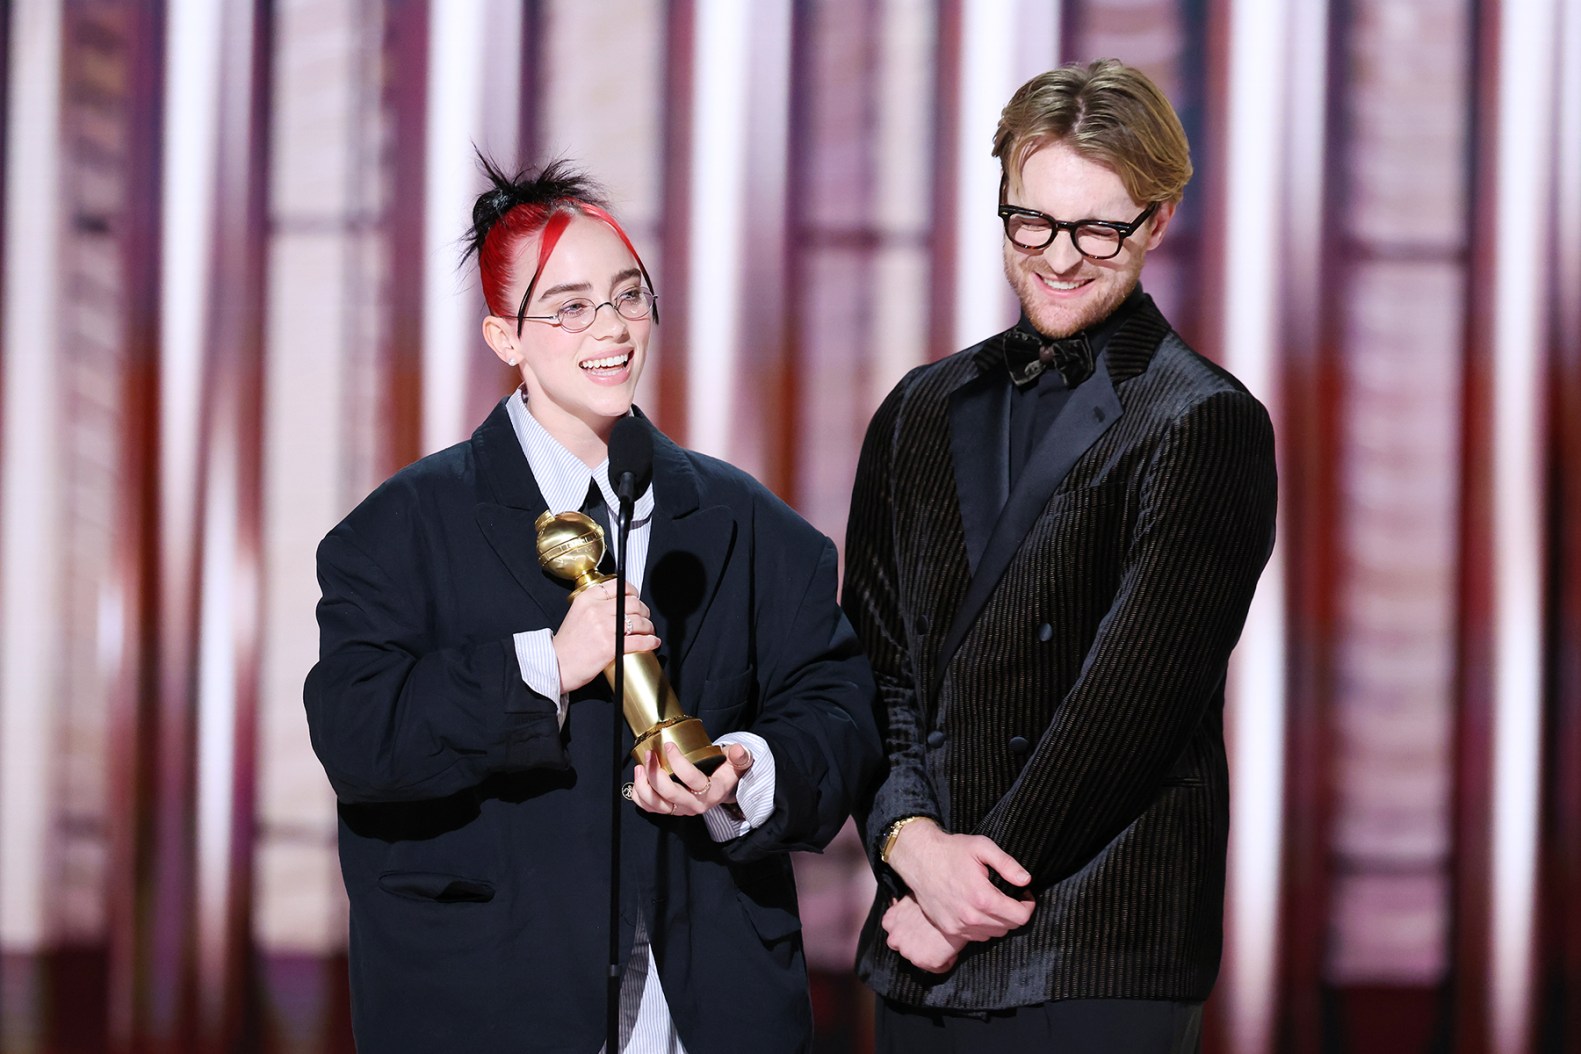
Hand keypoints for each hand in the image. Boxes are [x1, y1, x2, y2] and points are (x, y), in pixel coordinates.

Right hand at [551, 580, 658, 691]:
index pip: (619, 586)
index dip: (633, 593)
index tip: (637, 599)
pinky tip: (652, 643)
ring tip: (648, 632)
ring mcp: (603, 627)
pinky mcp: (610, 646)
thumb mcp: (577, 614)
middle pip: (633, 603)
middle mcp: (596, 609)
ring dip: (649, 627)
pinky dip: (649, 642)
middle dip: (644, 611)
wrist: (556, 665)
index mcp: (587, 599)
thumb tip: (619, 605)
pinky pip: (638, 640)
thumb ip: (595, 607)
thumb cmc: (567, 645)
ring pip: (639, 621)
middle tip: (645, 618)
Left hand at [631, 742, 753, 817]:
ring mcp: (681, 809)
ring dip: (644, 786)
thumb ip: (740, 756)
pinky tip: (638, 779)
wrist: (723, 788)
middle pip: (670, 795)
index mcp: (712, 792)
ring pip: (657, 805)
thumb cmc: (727, 772)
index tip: (669, 745)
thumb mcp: (738, 763)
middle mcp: (695, 805)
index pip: (692, 779)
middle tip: (649, 755)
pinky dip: (640, 796)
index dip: (678, 762)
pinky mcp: (671, 810)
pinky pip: (651, 808)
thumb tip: (738, 749)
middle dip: (655, 774)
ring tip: (640, 767)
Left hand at [882, 895, 965, 972]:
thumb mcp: (913, 897)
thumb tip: (903, 905)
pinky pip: (938, 967)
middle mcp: (895, 939)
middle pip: (905, 947)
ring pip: (920, 958)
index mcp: (890, 921)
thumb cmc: (937, 898)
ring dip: (931, 953)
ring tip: (944, 941)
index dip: (909, 931)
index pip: (893, 932)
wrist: (956, 907)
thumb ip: (905, 906)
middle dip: (918, 944)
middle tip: (933, 936)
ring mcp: (909, 952)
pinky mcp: (925, 962)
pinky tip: (951, 949)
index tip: (920, 928)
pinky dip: (946, 961)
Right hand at [886, 820, 1032, 942]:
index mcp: (983, 898)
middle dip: (1015, 912)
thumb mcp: (982, 847)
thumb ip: (1007, 864)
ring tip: (993, 902)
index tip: (1025, 894)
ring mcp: (958, 926)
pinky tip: (978, 909)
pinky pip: (976, 936)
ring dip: (999, 921)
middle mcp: (971, 917)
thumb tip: (1026, 880)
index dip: (1028, 906)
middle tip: (1011, 896)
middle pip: (1009, 927)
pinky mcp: (948, 929)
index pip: (1020, 917)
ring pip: (993, 934)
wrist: (919, 859)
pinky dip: (983, 926)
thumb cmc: (952, 850)